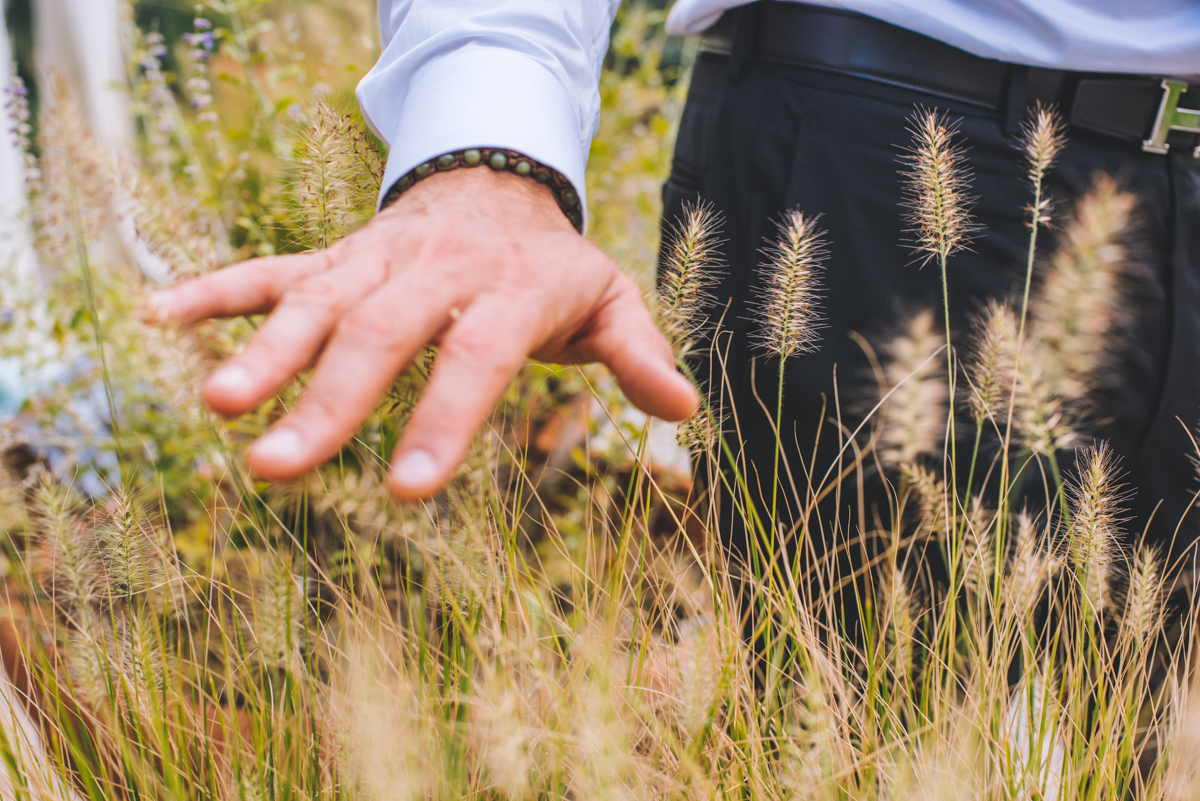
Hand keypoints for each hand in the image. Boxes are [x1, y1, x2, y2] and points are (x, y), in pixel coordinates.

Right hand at [146, 167, 698, 498]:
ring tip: (216, 407)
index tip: (404, 492)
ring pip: (316, 301)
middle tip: (278, 469)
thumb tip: (685, 409)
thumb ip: (637, 352)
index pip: (475, 359)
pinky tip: (162, 317)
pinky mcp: (335, 255)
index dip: (443, 421)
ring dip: (264, 350)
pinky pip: (272, 267)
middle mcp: (434, 273)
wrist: (496, 184)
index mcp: (506, 291)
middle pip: (379, 334)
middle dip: (329, 402)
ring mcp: (375, 260)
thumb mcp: (607, 299)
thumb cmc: (552, 266)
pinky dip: (219, 289)